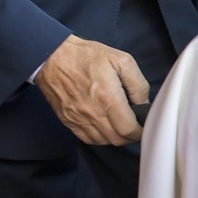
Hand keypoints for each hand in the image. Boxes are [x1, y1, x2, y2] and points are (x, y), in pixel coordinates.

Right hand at [34, 35, 149, 145]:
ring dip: (116, 138)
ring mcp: (78, 119)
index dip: (140, 131)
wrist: (53, 56)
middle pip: (117, 139)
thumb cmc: (88, 56)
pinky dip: (100, 138)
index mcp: (108, 98)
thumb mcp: (122, 60)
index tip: (145, 125)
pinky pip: (87, 138)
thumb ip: (138, 84)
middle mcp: (92, 112)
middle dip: (131, 136)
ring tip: (122, 126)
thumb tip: (144, 104)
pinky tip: (106, 128)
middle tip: (136, 126)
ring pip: (102, 142)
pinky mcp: (68, 120)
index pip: (128, 129)